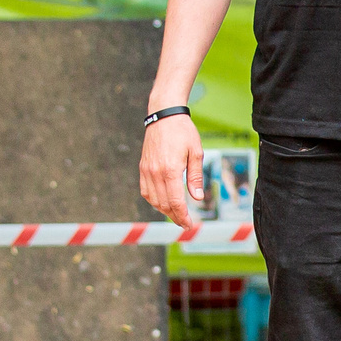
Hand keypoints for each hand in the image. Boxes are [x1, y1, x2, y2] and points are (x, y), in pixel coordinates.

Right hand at [138, 113, 207, 231]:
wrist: (163, 116)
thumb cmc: (183, 132)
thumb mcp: (196, 152)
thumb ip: (195, 176)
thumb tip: (197, 198)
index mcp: (170, 170)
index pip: (176, 202)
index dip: (183, 216)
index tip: (189, 225)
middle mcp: (156, 173)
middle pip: (164, 204)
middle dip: (175, 217)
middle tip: (184, 223)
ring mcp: (147, 170)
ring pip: (153, 200)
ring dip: (164, 210)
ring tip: (176, 215)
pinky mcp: (143, 167)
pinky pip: (146, 191)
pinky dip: (154, 200)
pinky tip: (163, 202)